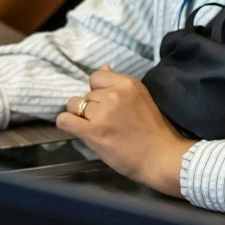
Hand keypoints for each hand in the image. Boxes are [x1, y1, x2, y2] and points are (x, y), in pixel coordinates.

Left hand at [60, 66, 195, 196]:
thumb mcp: (140, 99)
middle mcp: (114, 94)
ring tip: (94, 128)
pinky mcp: (92, 132)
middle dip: (91, 106)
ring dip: (80, 116)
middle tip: (104, 121)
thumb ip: (119, 85)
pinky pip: (64, 120)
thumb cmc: (153, 131)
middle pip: (86, 93)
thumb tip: (104, 67)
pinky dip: (67, 124)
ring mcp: (102, 113)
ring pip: (73, 105)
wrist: (160, 157)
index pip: (96, 77)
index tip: (105, 104)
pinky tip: (77, 130)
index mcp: (128, 84)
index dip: (97, 91)